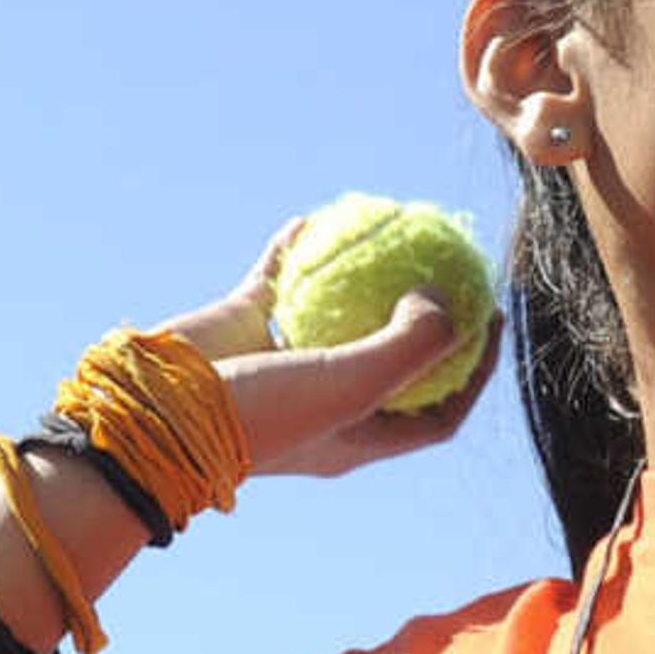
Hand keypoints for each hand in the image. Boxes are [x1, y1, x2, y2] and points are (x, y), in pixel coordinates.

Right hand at [158, 220, 503, 480]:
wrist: (163, 410)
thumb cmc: (265, 414)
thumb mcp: (355, 385)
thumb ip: (412, 344)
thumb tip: (446, 299)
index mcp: (359, 436)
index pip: (437, 411)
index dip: (473, 371)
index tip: (491, 320)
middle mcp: (325, 402)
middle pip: (392, 356)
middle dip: (426, 317)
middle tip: (452, 268)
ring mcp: (283, 363)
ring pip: (336, 311)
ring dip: (364, 277)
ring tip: (395, 234)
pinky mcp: (244, 327)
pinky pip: (279, 279)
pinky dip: (296, 251)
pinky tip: (318, 217)